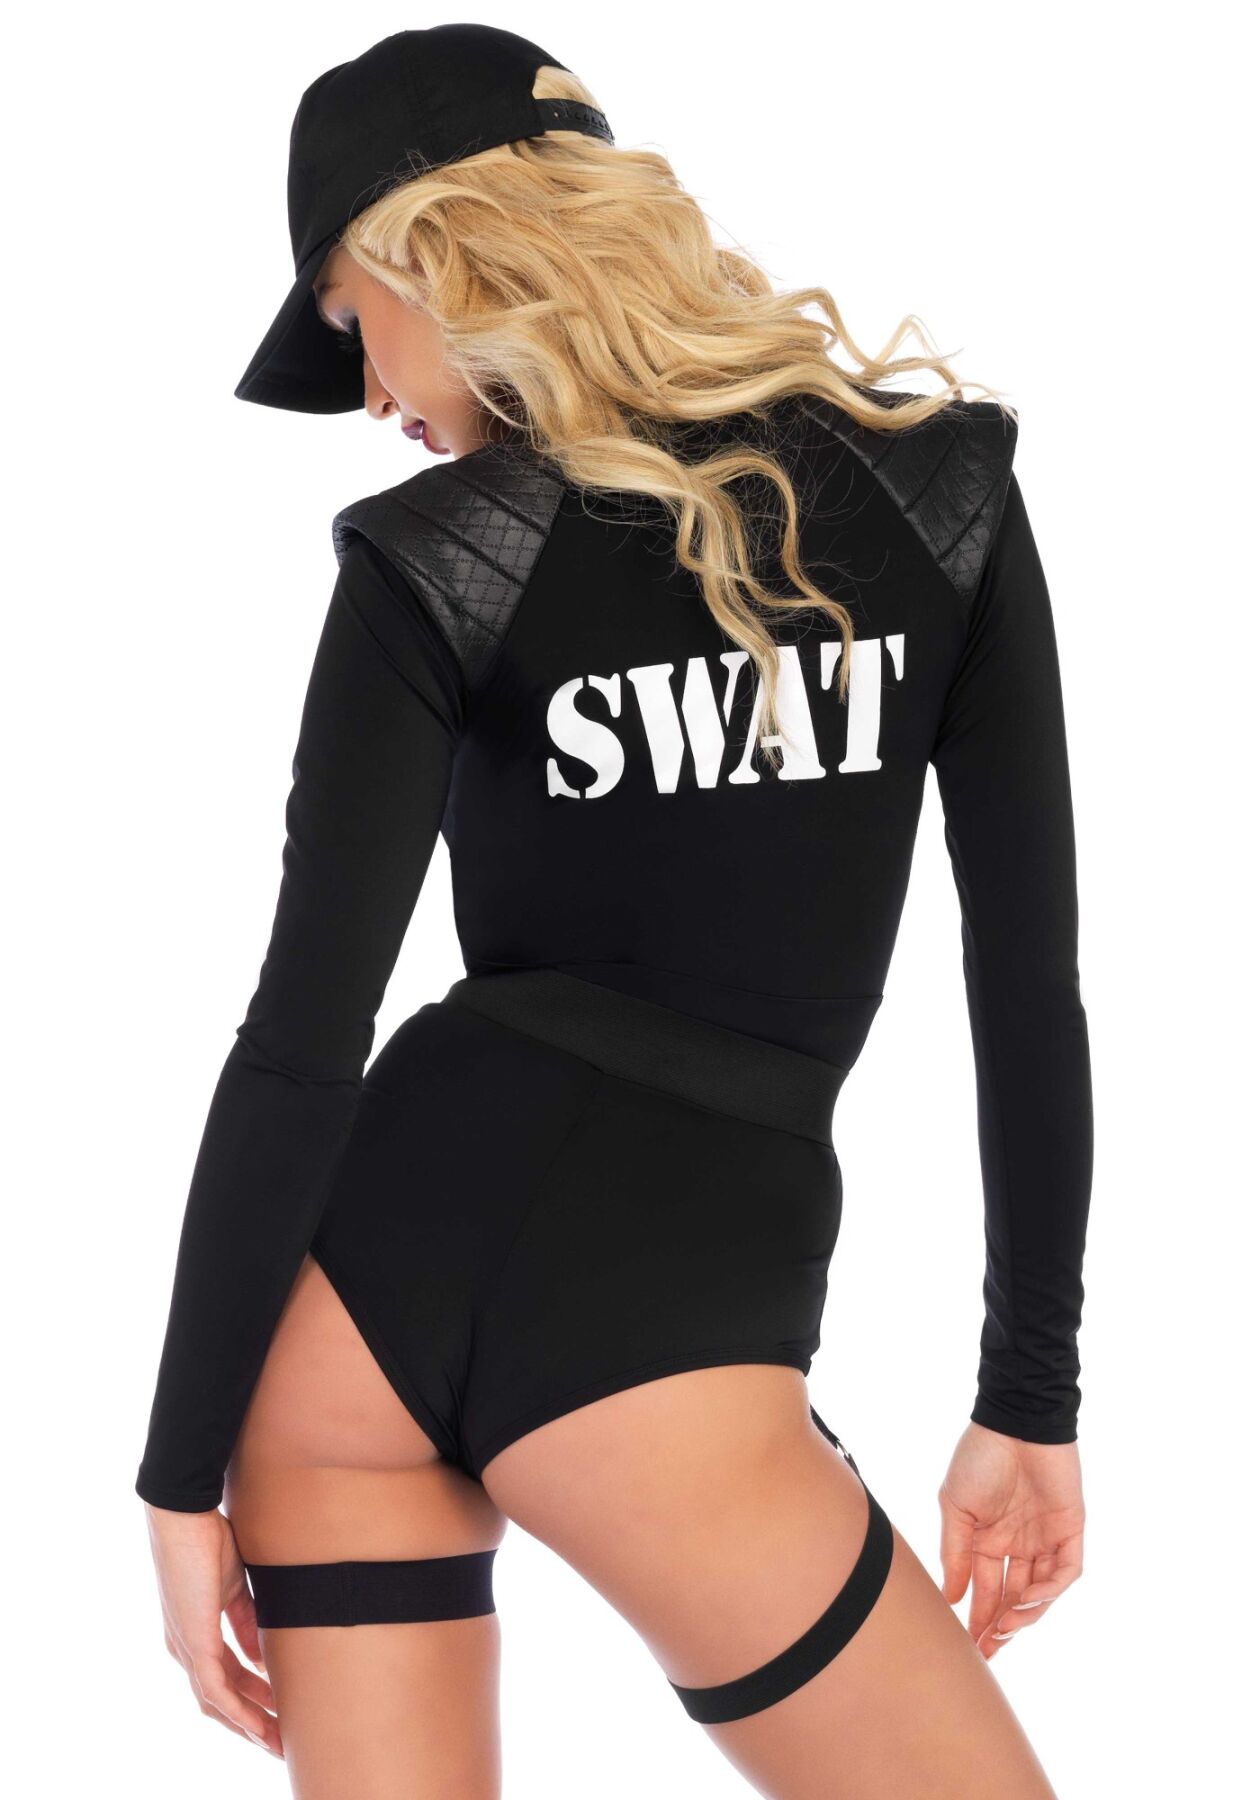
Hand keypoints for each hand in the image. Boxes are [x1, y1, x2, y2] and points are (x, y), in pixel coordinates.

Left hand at [143, 1501, 282, 1756]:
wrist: (184, 1516)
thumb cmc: (207, 1541)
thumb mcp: (235, 1587)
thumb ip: (246, 1621)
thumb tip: (260, 1653)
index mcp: (195, 1636)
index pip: (225, 1681)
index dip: (251, 1700)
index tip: (279, 1712)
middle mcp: (186, 1650)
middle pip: (219, 1702)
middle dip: (252, 1724)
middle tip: (282, 1741)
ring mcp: (187, 1649)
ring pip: (217, 1704)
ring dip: (248, 1726)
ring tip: (277, 1742)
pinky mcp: (194, 1643)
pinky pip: (216, 1689)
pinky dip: (239, 1710)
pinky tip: (259, 1724)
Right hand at [938, 1422, 1084, 1660]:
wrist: (1014, 1421)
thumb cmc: (980, 1458)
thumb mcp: (956, 1506)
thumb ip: (955, 1552)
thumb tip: (951, 1597)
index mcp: (989, 1539)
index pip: (984, 1589)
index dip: (978, 1618)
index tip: (968, 1646)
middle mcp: (1018, 1545)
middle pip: (1012, 1597)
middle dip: (1001, 1627)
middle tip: (988, 1651)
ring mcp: (1046, 1539)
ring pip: (1041, 1591)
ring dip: (1025, 1613)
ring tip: (1005, 1627)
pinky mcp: (1070, 1530)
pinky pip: (1065, 1570)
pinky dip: (1050, 1589)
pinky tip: (1029, 1598)